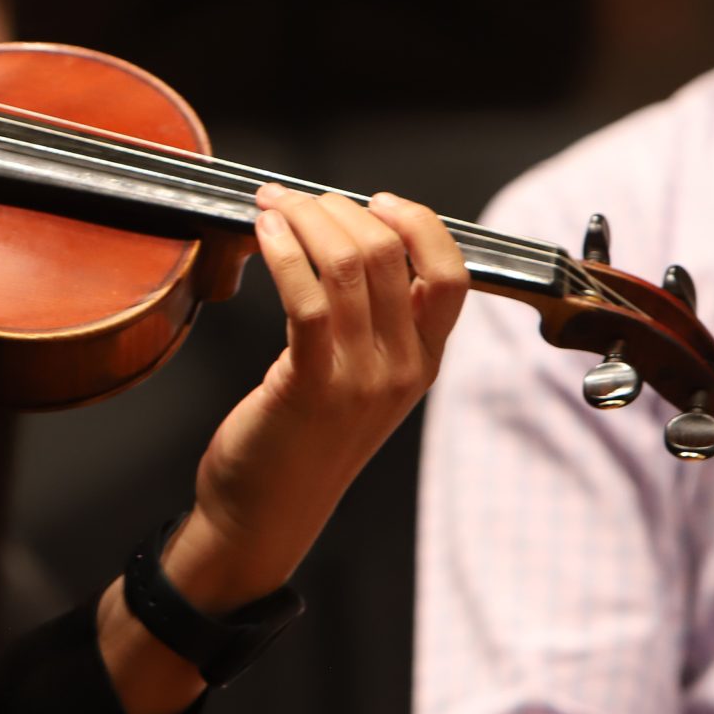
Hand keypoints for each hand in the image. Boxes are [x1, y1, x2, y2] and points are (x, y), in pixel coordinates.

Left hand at [176, 187, 468, 606]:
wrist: (266, 515)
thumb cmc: (300, 441)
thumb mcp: (359, 382)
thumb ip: (371, 325)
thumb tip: (350, 242)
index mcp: (424, 363)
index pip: (452, 273)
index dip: (417, 221)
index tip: (373, 199)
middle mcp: (403, 368)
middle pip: (391, 253)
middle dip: (338, 208)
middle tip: (295, 198)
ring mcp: (361, 379)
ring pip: (348, 264)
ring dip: (304, 218)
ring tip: (271, 204)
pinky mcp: (310, 385)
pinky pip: (306, 297)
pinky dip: (282, 250)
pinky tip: (261, 232)